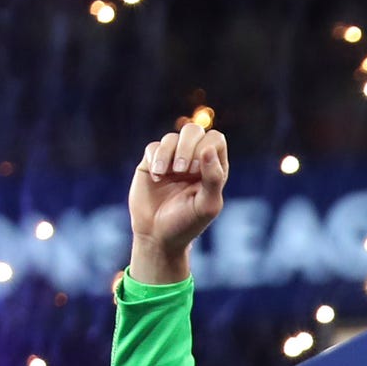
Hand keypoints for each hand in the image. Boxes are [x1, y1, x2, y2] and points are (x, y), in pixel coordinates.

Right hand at [127, 121, 228, 280]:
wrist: (157, 235)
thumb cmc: (187, 223)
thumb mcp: (206, 205)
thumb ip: (213, 178)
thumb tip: (208, 149)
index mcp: (213, 168)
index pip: (215, 139)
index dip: (206, 148)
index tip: (197, 171)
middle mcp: (194, 160)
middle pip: (193, 130)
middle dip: (187, 146)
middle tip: (182, 170)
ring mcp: (172, 160)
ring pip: (171, 137)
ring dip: (169, 154)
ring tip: (166, 175)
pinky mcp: (151, 163)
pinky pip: (153, 147)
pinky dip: (155, 159)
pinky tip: (157, 178)